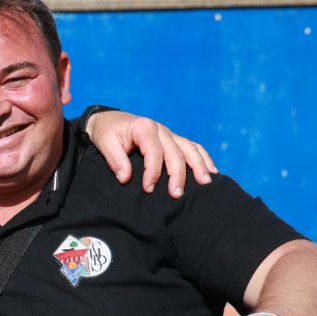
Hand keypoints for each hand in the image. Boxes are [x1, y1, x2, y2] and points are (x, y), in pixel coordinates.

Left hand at [85, 111, 217, 196]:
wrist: (109, 120)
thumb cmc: (107, 133)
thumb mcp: (104, 143)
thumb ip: (115, 160)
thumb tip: (125, 178)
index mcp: (144, 128)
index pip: (154, 151)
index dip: (153, 171)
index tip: (148, 189)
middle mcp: (161, 129)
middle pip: (175, 152)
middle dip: (178, 175)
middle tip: (176, 195)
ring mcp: (169, 134)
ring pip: (190, 149)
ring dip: (199, 166)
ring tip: (205, 184)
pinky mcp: (173, 139)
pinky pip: (193, 147)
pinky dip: (204, 158)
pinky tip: (212, 172)